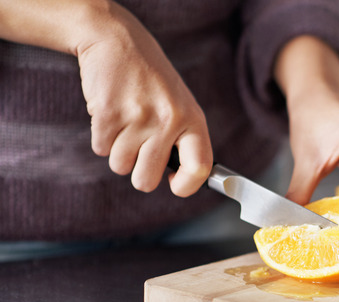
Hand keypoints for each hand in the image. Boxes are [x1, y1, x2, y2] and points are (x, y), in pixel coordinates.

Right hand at [76, 2, 211, 196]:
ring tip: (126, 122)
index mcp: (192, 119)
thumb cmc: (151, 80)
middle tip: (139, 151)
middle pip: (147, 180)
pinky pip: (100, 149)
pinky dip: (102, 137)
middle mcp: (168, 120)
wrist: (117, 40)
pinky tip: (111, 113)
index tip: (174, 185)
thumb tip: (183, 182)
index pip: (199, 169)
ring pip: (120, 166)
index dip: (186, 186)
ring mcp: (137, 118)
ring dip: (118, 151)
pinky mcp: (107, 113)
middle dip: (139, 173)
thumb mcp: (180, 104)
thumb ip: (183, 140)